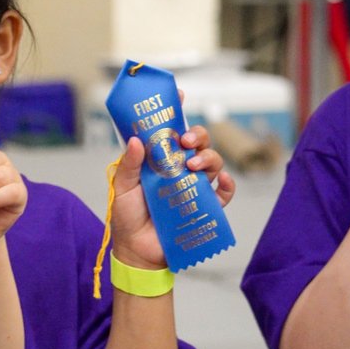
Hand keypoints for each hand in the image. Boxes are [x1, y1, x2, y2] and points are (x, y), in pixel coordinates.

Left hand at [110, 124, 235, 269]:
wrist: (137, 252)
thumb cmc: (127, 218)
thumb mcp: (122, 187)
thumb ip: (128, 164)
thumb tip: (136, 140)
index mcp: (159, 159)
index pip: (170, 130)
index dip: (177, 112)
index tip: (179, 96)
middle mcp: (179, 169)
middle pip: (197, 142)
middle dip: (197, 135)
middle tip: (186, 141)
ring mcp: (194, 186)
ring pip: (213, 162)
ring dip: (208, 157)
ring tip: (193, 166)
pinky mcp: (204, 206)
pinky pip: (224, 192)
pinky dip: (227, 184)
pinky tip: (221, 181)